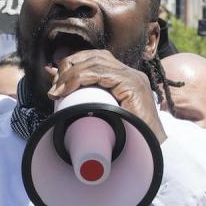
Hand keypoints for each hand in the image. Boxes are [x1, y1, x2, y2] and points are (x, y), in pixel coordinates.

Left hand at [46, 49, 165, 142]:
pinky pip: (101, 74)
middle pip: (95, 56)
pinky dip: (80, 78)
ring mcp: (133, 78)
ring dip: (71, 74)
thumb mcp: (105, 115)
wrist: (150, 149)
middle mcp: (131, 74)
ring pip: (95, 63)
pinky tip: (68, 89)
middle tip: (55, 87)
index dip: (74, 64)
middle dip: (70, 67)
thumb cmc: (128, 137)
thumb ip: (91, 103)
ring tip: (58, 90)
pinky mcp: (132, 85)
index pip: (97, 59)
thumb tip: (63, 96)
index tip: (56, 79)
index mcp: (126, 79)